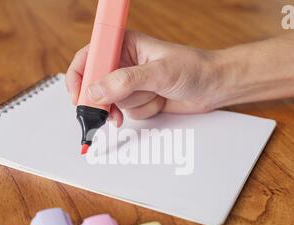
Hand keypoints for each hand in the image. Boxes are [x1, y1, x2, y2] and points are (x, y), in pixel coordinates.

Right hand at [66, 31, 220, 126]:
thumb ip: (126, 81)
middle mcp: (124, 62)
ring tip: (154, 95)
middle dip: (107, 98)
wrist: (214, 86)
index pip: (90, 56)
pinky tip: (157, 103)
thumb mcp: (159, 72)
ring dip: (133, 104)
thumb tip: (96, 92)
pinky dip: (142, 111)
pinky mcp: (139, 98)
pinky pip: (127, 112)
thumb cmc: (193, 68)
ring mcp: (131, 83)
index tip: (80, 97)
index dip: (80, 76)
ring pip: (113, 102)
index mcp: (124, 44)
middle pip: (96, 84)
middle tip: (110, 109)